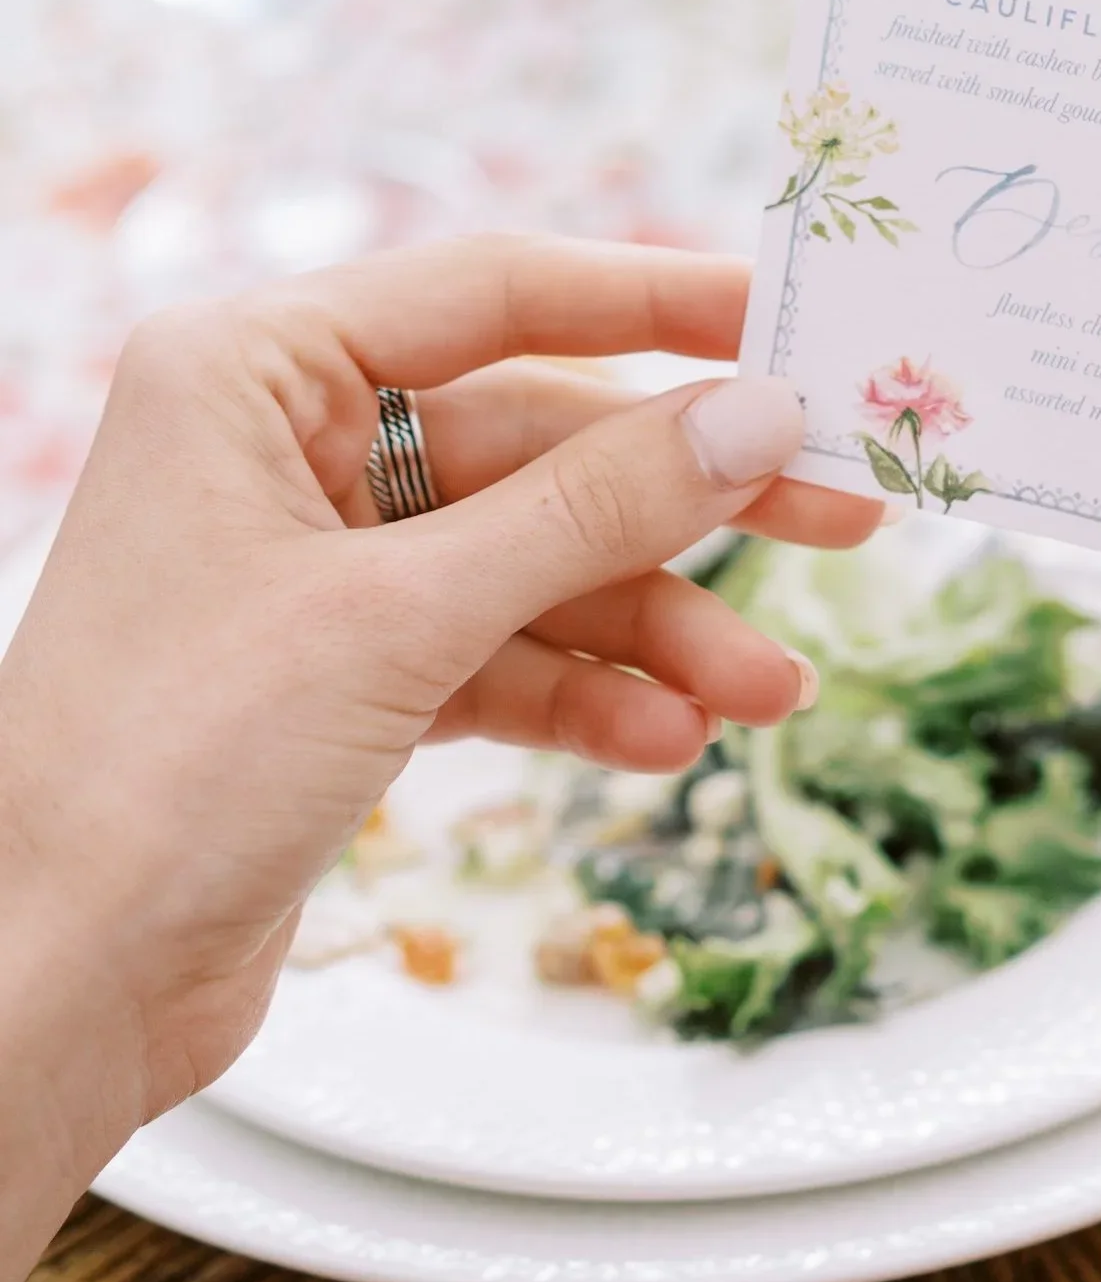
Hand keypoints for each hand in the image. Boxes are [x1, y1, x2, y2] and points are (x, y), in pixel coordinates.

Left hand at [0, 236, 878, 1281]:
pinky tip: (666, 735)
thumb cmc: (164, 767)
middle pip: (540, 436)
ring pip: (536, 556)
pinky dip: (584, 689)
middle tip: (841, 507)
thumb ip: (592, 507)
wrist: (45, 988)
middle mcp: (285, 443)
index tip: (792, 321)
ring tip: (766, 688)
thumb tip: (754, 415)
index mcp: (257, 368)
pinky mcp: (340, 674)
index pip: (498, 293)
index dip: (659, 302)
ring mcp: (316, 561)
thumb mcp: (402, 618)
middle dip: (686, 495)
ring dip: (653, 623)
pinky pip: (501, 647)